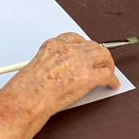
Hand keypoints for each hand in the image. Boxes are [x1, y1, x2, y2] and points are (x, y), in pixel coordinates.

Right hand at [2, 33, 118, 116]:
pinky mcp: (88, 77)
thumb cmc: (26, 89)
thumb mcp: (36, 67)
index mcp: (53, 45)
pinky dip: (112, 81)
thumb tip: (62, 71)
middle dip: (99, 54)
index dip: (83, 46)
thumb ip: (51, 64)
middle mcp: (68, 49)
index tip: (85, 50)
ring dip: (108, 64)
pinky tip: (111, 85)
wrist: (27, 99)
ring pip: (103, 56)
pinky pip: (107, 75)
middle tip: (102, 62)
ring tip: (109, 72)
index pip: (74, 38)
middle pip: (93, 46)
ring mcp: (79, 62)